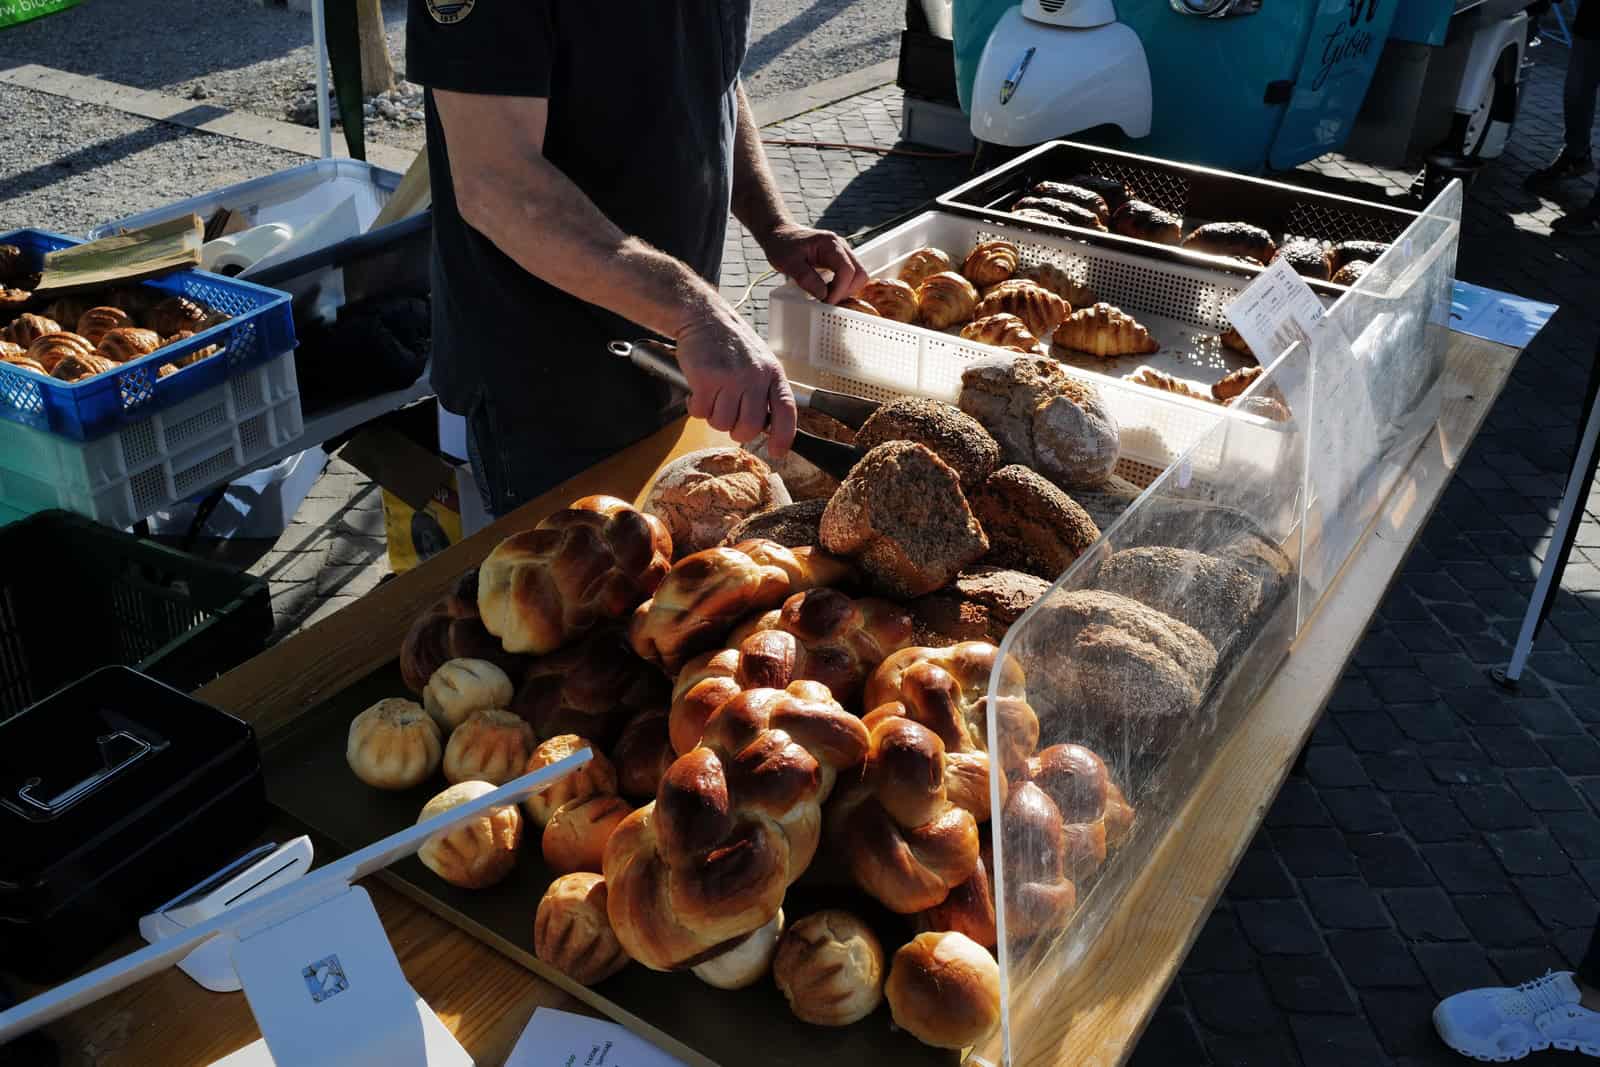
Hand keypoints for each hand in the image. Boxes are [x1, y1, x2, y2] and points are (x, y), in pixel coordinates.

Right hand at [676, 304, 796, 456]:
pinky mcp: (705, 378)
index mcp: (772, 373)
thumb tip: (766, 427)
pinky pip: (700, 412)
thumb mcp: (760, 362)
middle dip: (737, 432)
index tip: (776, 451)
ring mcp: (730, 377)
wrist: (704, 317)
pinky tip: (698, 391)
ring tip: (712, 397)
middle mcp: (754, 376)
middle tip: (729, 419)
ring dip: (713, 417)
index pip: (786, 411)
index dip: (783, 436)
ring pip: (722, 423)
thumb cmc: (731, 343)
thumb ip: (765, 391)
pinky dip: (696, 408)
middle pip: (749, 427)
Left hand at [760, 223, 868, 303]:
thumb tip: (823, 295)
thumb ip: (806, 278)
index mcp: (830, 244)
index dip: (839, 290)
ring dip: (846, 290)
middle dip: (847, 292)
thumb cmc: (782, 244)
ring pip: (858, 276)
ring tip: (827, 297)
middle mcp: (840, 246)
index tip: (826, 302)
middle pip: (860, 273)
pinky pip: (850, 276)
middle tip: (828, 301)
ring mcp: (842, 252)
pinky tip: (828, 291)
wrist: (779, 233)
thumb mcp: (788, 263)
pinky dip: (843, 287)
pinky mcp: (839, 259)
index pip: (847, 270)